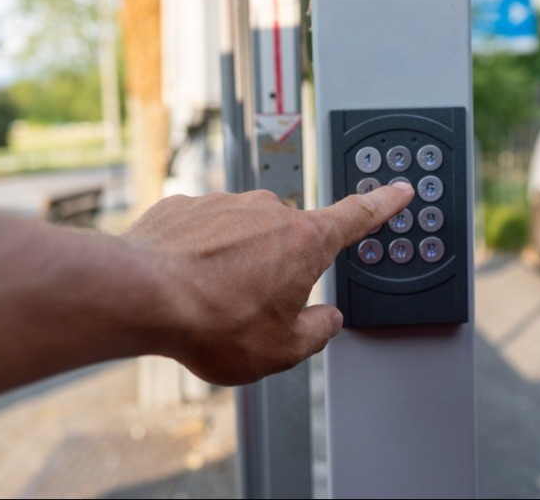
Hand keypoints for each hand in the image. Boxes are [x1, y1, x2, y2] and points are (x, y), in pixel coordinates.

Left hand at [123, 183, 413, 384]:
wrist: (140, 295)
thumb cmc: (211, 321)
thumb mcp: (282, 350)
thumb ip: (317, 333)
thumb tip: (326, 320)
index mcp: (304, 241)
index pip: (357, 215)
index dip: (383, 204)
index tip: (398, 189)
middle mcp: (267, 211)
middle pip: (289, 239)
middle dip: (278, 269)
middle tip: (251, 307)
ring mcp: (224, 203)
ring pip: (243, 236)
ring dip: (235, 263)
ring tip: (211, 299)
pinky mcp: (186, 205)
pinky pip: (205, 231)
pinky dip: (200, 254)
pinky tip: (185, 281)